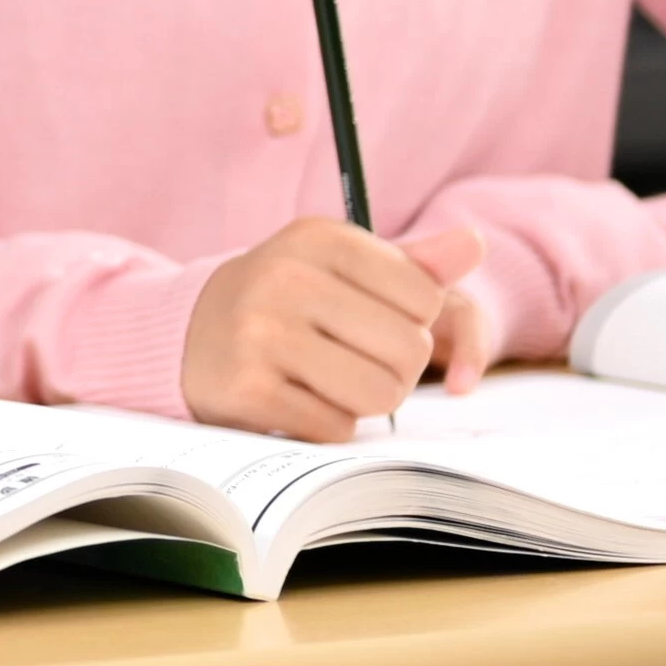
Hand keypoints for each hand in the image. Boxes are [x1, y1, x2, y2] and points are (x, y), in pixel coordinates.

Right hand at [181, 217, 494, 443]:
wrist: (190, 332)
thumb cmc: (287, 299)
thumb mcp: (342, 268)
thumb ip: (413, 263)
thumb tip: (476, 243)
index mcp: (318, 238)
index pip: (426, 298)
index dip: (409, 321)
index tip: (365, 318)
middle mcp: (286, 278)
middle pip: (410, 350)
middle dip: (393, 368)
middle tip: (350, 358)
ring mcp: (262, 334)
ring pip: (380, 394)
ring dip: (364, 401)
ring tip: (327, 381)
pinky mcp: (248, 389)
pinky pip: (336, 427)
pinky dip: (327, 423)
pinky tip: (296, 399)